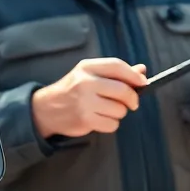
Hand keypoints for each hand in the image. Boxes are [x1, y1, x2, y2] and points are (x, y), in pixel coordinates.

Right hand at [31, 58, 146, 138]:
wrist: (47, 109)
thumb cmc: (73, 90)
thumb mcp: (90, 74)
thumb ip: (116, 72)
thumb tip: (142, 70)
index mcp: (88, 67)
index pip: (117, 66)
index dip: (134, 75)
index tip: (143, 83)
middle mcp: (86, 83)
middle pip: (123, 90)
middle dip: (132, 98)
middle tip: (132, 103)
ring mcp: (85, 102)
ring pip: (120, 110)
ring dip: (119, 112)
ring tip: (107, 110)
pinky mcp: (85, 119)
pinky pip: (112, 124)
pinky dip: (111, 124)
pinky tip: (101, 119)